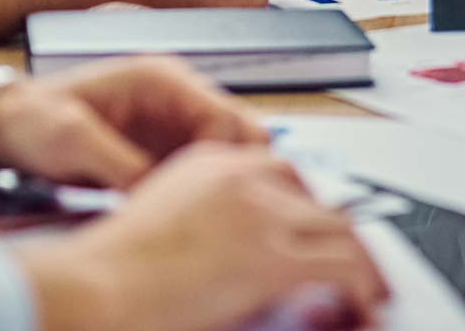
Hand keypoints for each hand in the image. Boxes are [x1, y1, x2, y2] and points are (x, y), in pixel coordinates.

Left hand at [0, 56, 267, 189]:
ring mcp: (173, 123)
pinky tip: (176, 215)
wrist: (5, 128)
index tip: (199, 199)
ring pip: (225, 155)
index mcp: (163, 80)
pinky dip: (198, 192)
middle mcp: (178, 97)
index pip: (227, 118)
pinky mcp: (164, 149)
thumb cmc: (34, 122)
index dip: (222, 161)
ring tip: (188, 217)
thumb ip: (120, 164)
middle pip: (239, 134)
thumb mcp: (71, 140)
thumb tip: (160, 195)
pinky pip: (200, 170)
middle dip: (230, 174)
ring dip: (215, 185)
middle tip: (203, 211)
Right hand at [15, 144, 387, 330]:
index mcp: (210, 162)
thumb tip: (233, 251)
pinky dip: (364, 285)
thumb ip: (204, 220)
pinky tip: (366, 303)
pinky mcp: (272, 256)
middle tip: (352, 263)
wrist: (93, 289)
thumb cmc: (108, 272)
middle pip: (318, 195)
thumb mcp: (161, 222)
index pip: (280, 170)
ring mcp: (261, 213)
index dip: (306, 205)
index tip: (316, 229)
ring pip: (342, 229)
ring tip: (371, 290)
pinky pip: (343, 265)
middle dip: (339, 230)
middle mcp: (241, 176)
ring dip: (362, 262)